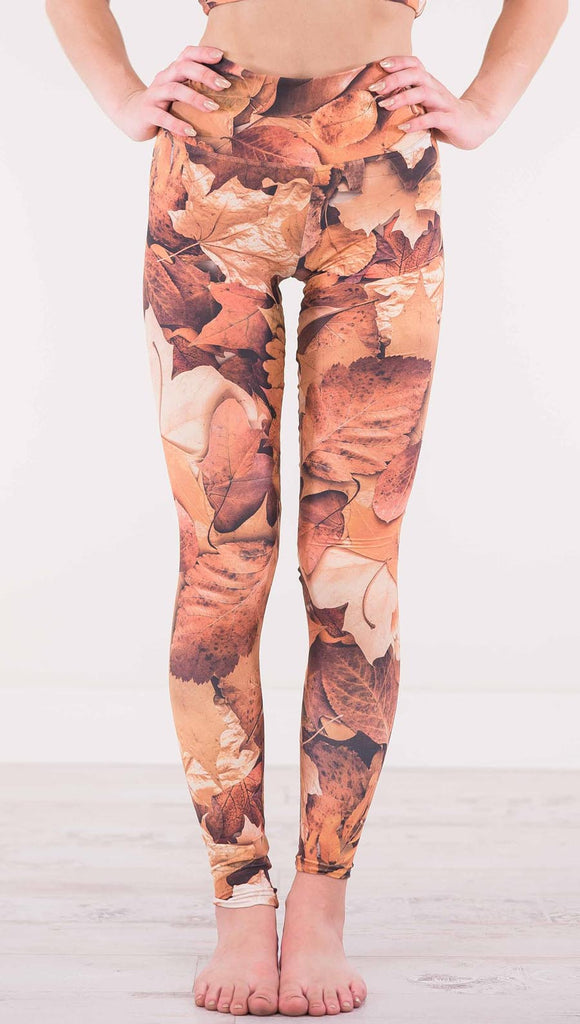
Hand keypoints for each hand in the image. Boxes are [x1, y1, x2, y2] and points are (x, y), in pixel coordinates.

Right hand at [115, 45, 231, 141]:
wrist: (130, 115)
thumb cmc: (163, 104)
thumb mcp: (178, 93)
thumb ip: (195, 88)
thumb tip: (228, 91)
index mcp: (172, 72)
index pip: (186, 55)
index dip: (202, 52)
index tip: (221, 56)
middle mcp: (163, 79)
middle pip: (182, 68)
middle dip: (204, 74)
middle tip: (224, 85)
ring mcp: (154, 95)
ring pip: (174, 90)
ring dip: (195, 98)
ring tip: (213, 108)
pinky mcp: (147, 113)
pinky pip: (163, 118)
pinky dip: (178, 124)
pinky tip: (191, 131)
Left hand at [369, 55, 498, 149]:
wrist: (476, 124)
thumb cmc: (444, 116)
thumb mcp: (425, 106)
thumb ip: (408, 102)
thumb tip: (379, 104)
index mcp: (429, 84)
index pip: (414, 64)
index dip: (398, 61)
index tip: (379, 64)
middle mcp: (436, 89)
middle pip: (416, 75)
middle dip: (394, 79)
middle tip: (375, 88)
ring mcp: (444, 104)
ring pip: (423, 93)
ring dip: (402, 98)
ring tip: (385, 105)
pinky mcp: (450, 120)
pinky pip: (433, 118)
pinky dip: (417, 122)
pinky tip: (403, 128)